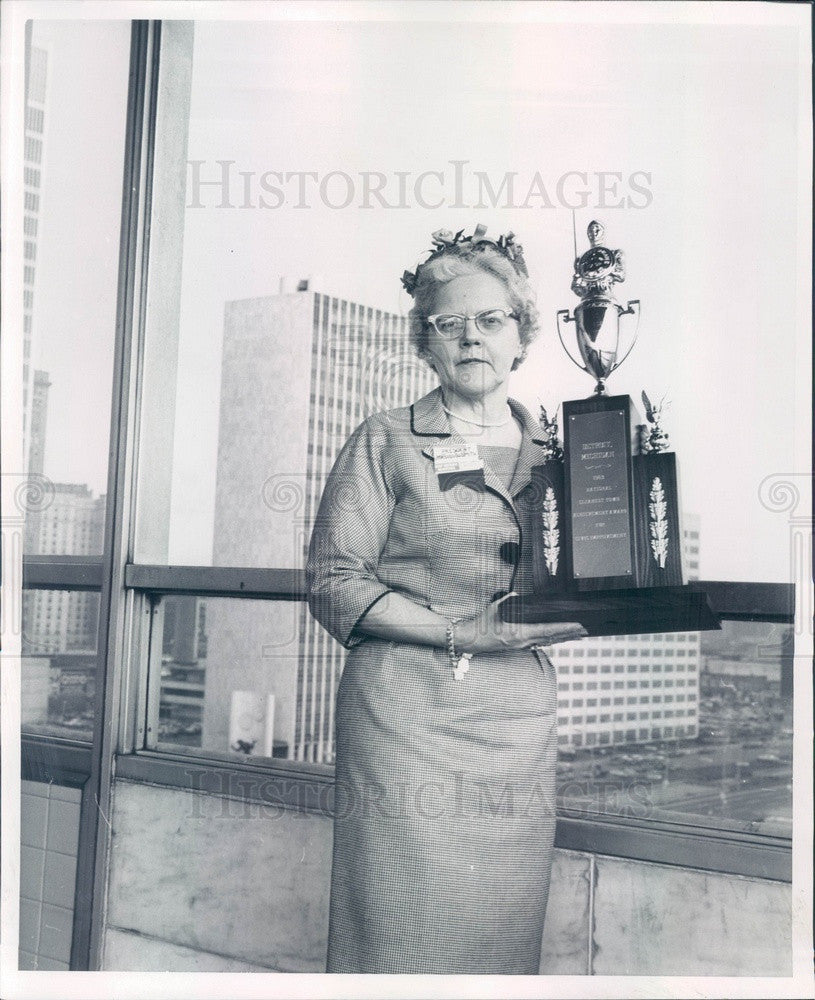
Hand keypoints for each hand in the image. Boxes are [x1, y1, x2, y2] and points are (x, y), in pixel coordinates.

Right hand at [456, 593, 587, 653]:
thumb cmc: (481, 625)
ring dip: (563, 638)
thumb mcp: (494, 608)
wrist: (470, 640)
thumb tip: (518, 594)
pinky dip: (552, 639)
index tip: (577, 625)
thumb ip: (509, 600)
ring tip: (578, 634)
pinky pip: (540, 642)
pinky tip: (558, 637)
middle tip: (585, 629)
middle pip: (552, 638)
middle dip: (569, 634)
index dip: (564, 628)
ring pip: (548, 641)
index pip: (547, 630)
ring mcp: (522, 646)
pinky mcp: (519, 646)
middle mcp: (523, 642)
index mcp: (519, 633)